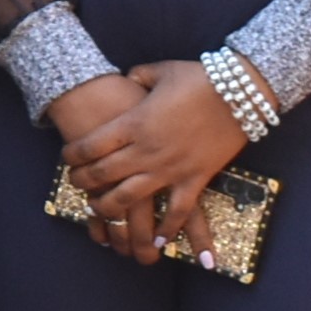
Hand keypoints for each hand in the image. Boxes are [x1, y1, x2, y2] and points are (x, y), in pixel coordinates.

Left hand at [61, 60, 244, 263]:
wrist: (243, 91)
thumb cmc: (200, 78)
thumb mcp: (160, 71)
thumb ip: (137, 77)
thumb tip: (126, 79)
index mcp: (134, 122)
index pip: (89, 146)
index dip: (72, 155)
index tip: (67, 159)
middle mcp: (147, 150)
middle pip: (102, 174)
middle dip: (82, 182)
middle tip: (75, 184)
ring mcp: (171, 167)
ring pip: (130, 197)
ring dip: (109, 208)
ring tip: (99, 212)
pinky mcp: (196, 178)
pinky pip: (179, 210)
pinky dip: (169, 227)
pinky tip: (159, 240)